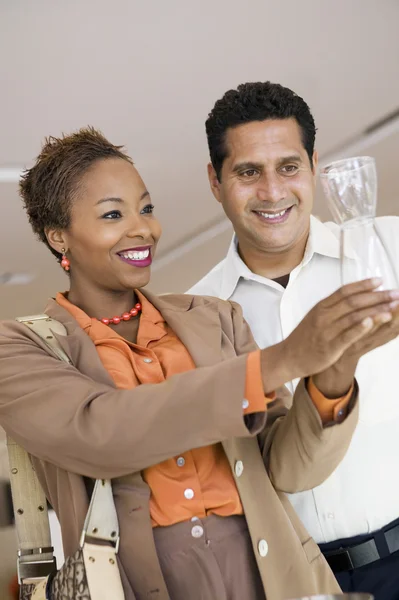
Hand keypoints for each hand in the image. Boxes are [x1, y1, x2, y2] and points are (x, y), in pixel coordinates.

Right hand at [279, 278, 398, 381]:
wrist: (288, 357)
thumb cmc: (305, 337)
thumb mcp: (316, 316)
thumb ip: (333, 307)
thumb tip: (354, 296)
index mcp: (322, 307)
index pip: (345, 291)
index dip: (364, 285)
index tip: (381, 280)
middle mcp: (324, 316)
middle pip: (353, 302)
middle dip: (377, 296)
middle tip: (396, 293)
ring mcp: (326, 331)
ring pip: (353, 317)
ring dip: (375, 310)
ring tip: (393, 307)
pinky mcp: (329, 347)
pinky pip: (346, 335)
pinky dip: (360, 327)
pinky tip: (373, 321)